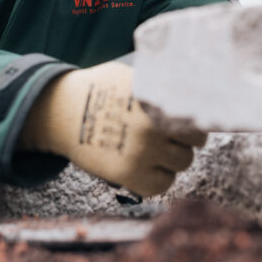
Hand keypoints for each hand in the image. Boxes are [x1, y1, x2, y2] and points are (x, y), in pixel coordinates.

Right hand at [18, 60, 206, 195]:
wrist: (62, 112)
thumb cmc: (99, 89)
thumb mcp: (132, 77)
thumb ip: (161, 87)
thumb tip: (194, 91)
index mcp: (157, 96)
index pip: (199, 114)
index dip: (196, 119)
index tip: (190, 121)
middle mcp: (153, 123)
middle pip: (196, 140)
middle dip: (186, 138)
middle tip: (172, 136)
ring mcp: (142, 150)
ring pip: (183, 162)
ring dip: (173, 157)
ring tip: (156, 150)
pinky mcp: (129, 173)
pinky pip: (163, 184)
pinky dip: (159, 177)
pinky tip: (147, 166)